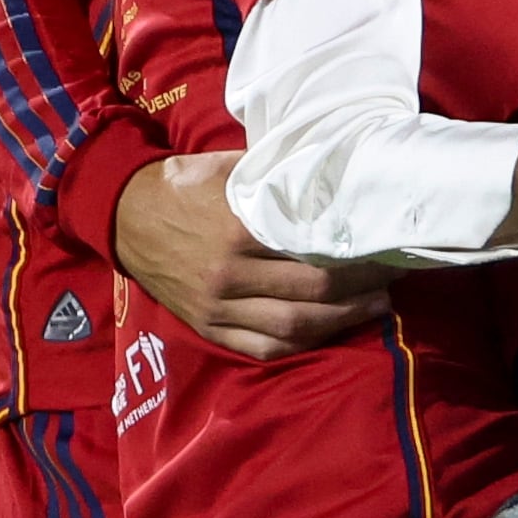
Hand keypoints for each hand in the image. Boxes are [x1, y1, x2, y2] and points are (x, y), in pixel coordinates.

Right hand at [113, 151, 390, 363]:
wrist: (125, 214)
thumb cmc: (186, 184)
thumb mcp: (234, 169)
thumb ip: (280, 180)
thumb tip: (338, 179)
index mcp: (240, 230)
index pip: (316, 252)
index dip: (358, 257)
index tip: (388, 249)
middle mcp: (231, 274)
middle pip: (314, 293)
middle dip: (361, 289)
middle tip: (392, 278)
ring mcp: (217, 307)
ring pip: (292, 327)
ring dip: (341, 321)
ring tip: (373, 307)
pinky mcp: (207, 327)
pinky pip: (262, 348)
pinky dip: (300, 343)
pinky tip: (328, 331)